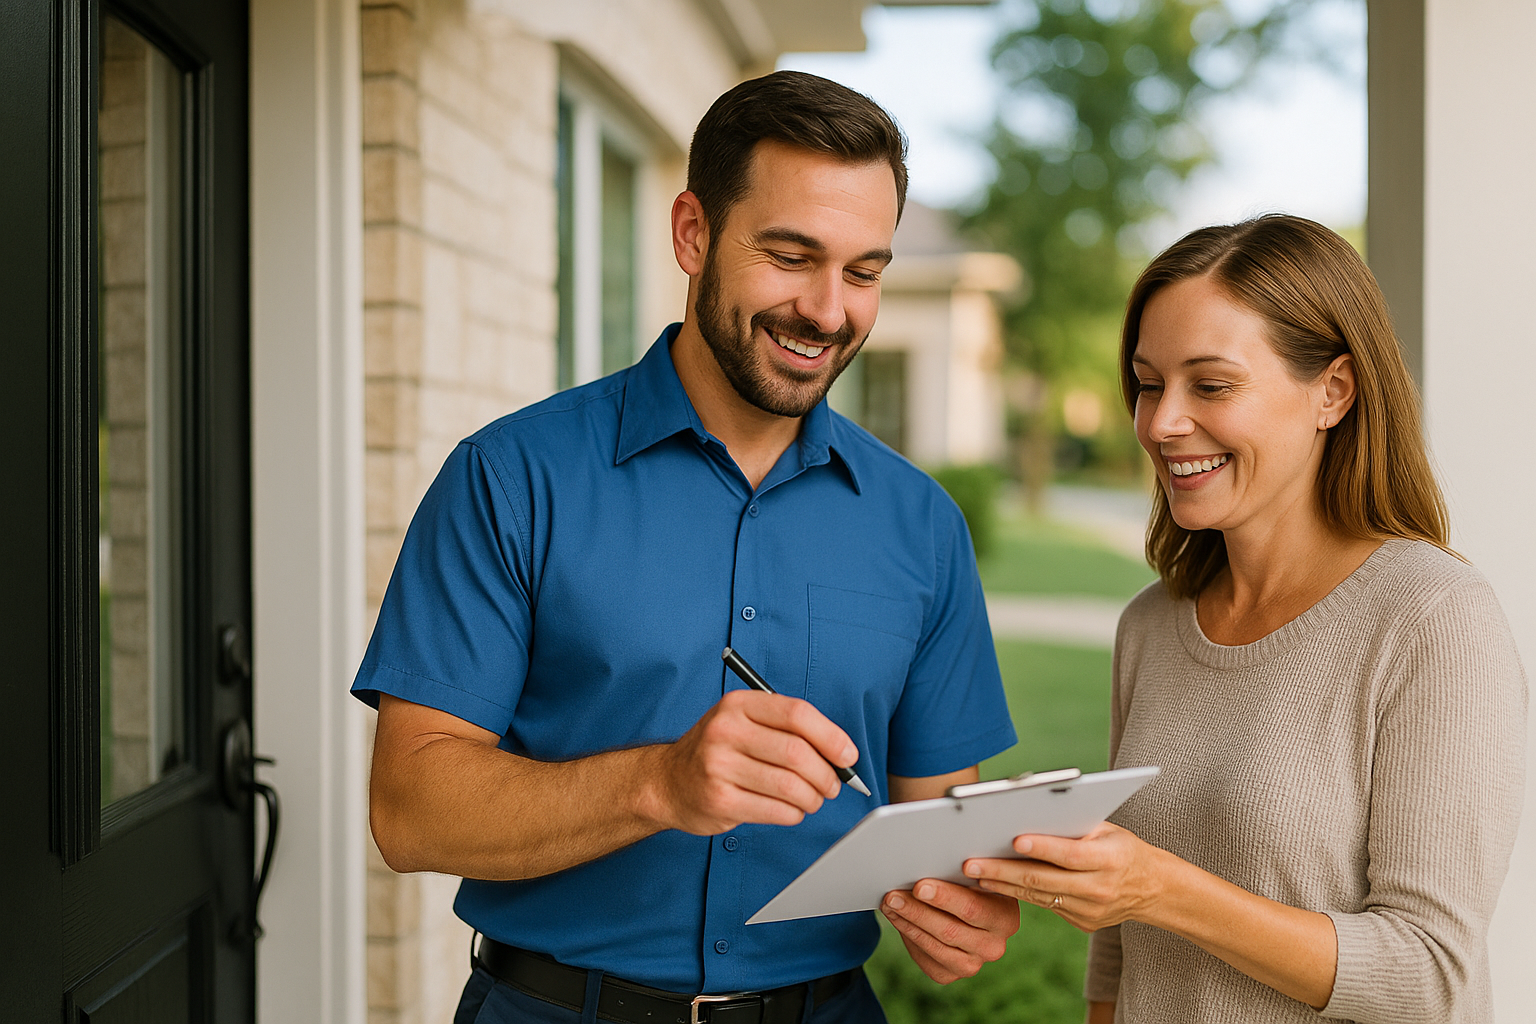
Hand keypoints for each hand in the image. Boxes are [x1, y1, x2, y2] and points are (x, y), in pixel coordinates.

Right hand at [645, 689, 858, 834]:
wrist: (667, 781)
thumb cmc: (718, 751)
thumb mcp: (744, 723)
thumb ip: (787, 730)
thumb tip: (841, 755)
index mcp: (738, 705)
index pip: (797, 714)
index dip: (831, 736)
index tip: (848, 756)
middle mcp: (725, 731)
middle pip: (797, 753)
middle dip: (826, 775)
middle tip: (832, 785)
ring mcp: (719, 766)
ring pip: (790, 786)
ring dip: (812, 798)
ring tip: (812, 799)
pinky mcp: (719, 800)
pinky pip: (776, 810)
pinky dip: (794, 814)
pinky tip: (790, 810)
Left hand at [880, 879, 1018, 983]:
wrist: (968, 913)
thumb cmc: (970, 886)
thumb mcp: (976, 878)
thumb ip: (961, 874)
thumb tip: (927, 861)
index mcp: (1005, 919)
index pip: (973, 908)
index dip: (945, 898)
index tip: (920, 886)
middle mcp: (993, 947)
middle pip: (949, 930)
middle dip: (918, 911)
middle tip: (894, 895)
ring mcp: (972, 965)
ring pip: (934, 945)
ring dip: (907, 922)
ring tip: (889, 903)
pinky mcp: (949, 974)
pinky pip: (924, 957)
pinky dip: (907, 935)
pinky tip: (896, 918)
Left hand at [963, 822, 1163, 932]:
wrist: (1153, 889)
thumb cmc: (1122, 848)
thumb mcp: (1108, 830)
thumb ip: (1074, 825)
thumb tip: (1027, 814)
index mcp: (1110, 860)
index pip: (1070, 854)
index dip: (1042, 847)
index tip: (1013, 839)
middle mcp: (1100, 889)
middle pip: (1044, 880)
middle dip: (1003, 871)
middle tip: (971, 863)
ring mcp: (1091, 911)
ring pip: (1038, 897)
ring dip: (1002, 885)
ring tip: (974, 873)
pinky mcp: (1082, 923)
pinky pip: (1045, 907)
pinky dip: (1017, 895)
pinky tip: (994, 884)